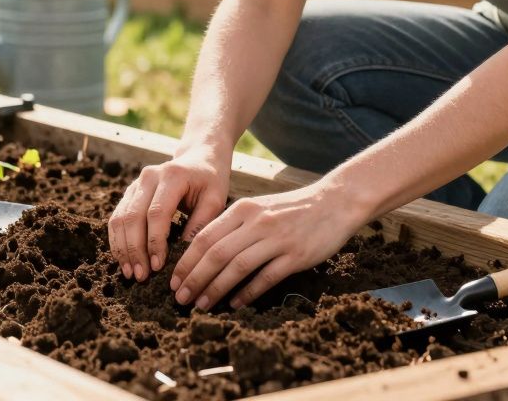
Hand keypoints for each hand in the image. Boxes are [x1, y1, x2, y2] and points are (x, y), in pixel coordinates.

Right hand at [108, 149, 229, 281]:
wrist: (199, 158)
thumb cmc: (210, 181)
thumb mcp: (215, 200)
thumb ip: (200, 224)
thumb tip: (183, 257)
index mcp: (172, 176)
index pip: (156, 213)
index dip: (154, 242)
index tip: (158, 266)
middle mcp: (149, 177)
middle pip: (133, 217)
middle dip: (134, 250)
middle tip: (140, 276)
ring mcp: (136, 183)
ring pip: (120, 218)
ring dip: (123, 248)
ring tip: (130, 273)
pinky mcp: (130, 192)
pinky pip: (117, 217)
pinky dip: (118, 240)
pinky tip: (124, 259)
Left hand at [169, 180, 369, 309]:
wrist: (334, 202)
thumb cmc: (292, 209)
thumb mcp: (258, 208)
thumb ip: (233, 226)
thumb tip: (203, 252)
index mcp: (243, 210)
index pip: (204, 237)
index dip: (186, 261)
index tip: (173, 281)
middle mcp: (256, 222)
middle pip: (215, 253)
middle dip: (194, 279)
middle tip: (180, 298)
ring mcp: (276, 238)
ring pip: (236, 266)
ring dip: (215, 288)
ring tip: (201, 305)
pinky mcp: (295, 255)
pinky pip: (265, 277)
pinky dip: (247, 292)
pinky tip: (235, 304)